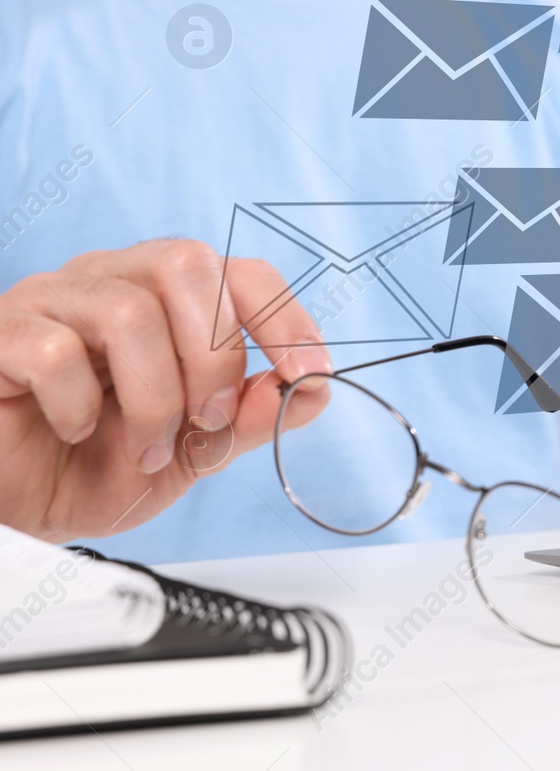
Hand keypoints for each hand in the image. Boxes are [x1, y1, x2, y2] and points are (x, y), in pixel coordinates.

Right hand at [0, 239, 330, 541]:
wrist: (15, 510)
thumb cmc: (93, 467)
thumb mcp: (192, 451)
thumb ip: (249, 417)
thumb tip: (313, 388)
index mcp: (166, 298)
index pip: (241, 272)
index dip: (283, 316)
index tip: (309, 371)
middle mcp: (111, 280)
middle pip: (187, 266)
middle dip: (214, 358)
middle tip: (206, 421)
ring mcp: (50, 299)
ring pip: (129, 311)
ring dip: (154, 397)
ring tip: (145, 448)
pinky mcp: (0, 334)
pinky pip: (55, 350)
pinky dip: (80, 404)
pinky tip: (75, 430)